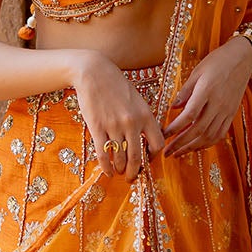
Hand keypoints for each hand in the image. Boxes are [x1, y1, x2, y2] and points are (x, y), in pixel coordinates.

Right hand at [74, 54, 165, 183]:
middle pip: (137, 157)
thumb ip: (143, 118)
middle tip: (131, 178)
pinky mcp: (98, 128)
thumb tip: (147, 139)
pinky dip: (106, 167)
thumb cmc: (116, 85)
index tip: (147, 160)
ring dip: (120, 170)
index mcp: (146, 115)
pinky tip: (107, 172)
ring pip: (120, 158)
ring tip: (118, 172)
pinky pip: (104, 154)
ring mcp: (114, 126)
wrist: (94, 73)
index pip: (158, 144)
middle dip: (135, 172)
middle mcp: (132, 123)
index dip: (153, 157)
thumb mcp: (137, 99)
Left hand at [161, 36, 251, 157]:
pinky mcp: (232, 114)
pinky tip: (196, 146)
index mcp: (207, 90)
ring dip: (192, 147)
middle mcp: (218, 104)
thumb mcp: (197, 71)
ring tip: (178, 153)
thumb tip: (172, 108)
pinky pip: (220, 134)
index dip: (175, 128)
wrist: (242, 59)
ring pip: (209, 136)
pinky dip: (207, 143)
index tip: (163, 135)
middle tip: (166, 152)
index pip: (189, 115)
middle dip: (180, 144)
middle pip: (198, 130)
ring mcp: (227, 111)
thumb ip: (185, 91)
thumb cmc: (217, 61)